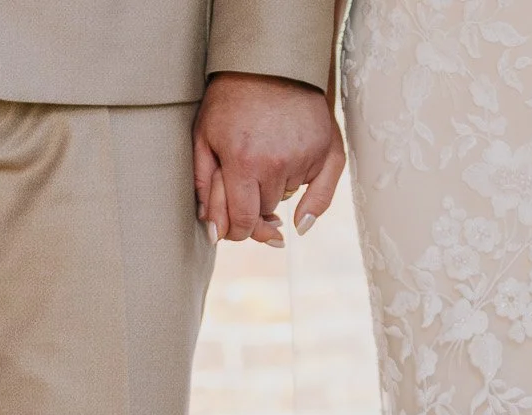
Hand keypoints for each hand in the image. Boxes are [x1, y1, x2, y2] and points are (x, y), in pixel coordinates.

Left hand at [194, 73, 343, 247]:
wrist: (270, 63)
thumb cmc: (230, 102)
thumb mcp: (204, 139)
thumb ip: (205, 188)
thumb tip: (216, 233)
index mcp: (243, 163)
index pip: (242, 221)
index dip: (236, 231)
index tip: (233, 229)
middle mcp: (276, 163)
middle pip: (264, 211)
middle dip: (253, 208)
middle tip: (248, 194)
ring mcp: (305, 156)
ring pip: (286, 200)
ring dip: (275, 191)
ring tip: (266, 163)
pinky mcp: (327, 149)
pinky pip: (321, 195)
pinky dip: (310, 205)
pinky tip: (299, 221)